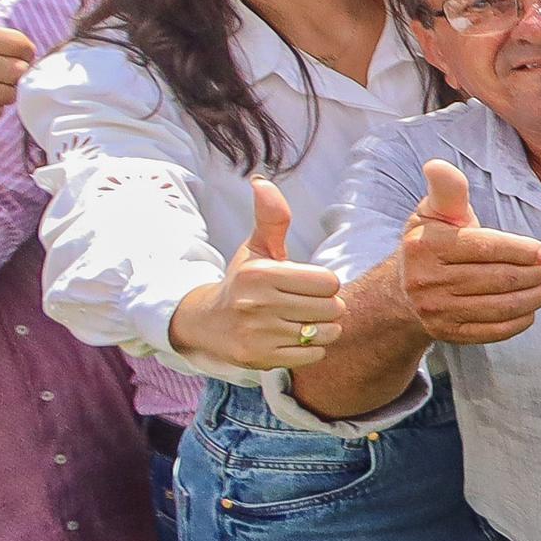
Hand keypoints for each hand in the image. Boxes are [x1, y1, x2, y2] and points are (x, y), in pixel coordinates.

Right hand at [175, 179, 346, 371]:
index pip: (328, 282)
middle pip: (332, 308)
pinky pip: (313, 355)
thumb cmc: (244, 282)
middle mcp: (257, 304)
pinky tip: (291, 338)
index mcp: (260, 274)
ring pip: (326, 332)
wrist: (209, 324)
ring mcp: (258, 334)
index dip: (324, 284)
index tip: (306, 285)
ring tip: (300, 322)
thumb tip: (262, 182)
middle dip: (326, 307)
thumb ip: (271, 219)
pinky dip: (311, 348)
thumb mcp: (256, 248)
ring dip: (322, 329)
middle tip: (304, 305)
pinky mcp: (261, 358)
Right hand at [394, 158, 540, 344]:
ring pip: (500, 306)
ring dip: (533, 297)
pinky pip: (493, 331)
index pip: (486, 248)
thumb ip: (447, 190)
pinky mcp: (446, 334)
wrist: (403, 290)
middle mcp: (426, 280)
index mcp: (426, 246)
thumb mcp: (435, 212)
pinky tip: (531, 309)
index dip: (522, 250)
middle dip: (533, 274)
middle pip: (498, 279)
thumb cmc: (432, 241)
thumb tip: (438, 165)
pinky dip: (520, 321)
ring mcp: (436, 311)